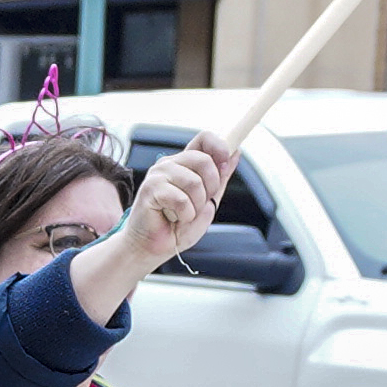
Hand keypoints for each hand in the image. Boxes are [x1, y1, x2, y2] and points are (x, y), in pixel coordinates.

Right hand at [119, 142, 230, 278]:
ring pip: (194, 182)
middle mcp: (170, 164)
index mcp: (184, 164)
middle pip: (204, 159)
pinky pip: (181, 199)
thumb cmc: (176, 227)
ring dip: (196, 206)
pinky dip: (185, 215)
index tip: (225, 165)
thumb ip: (220, 178)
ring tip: (184, 214)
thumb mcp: (208, 201)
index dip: (220, 147)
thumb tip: (235, 152)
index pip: (204, 138)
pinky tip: (174, 219)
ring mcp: (158, 175)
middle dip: (211, 187)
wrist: (153, 248)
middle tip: (198, 204)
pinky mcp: (150, 189)